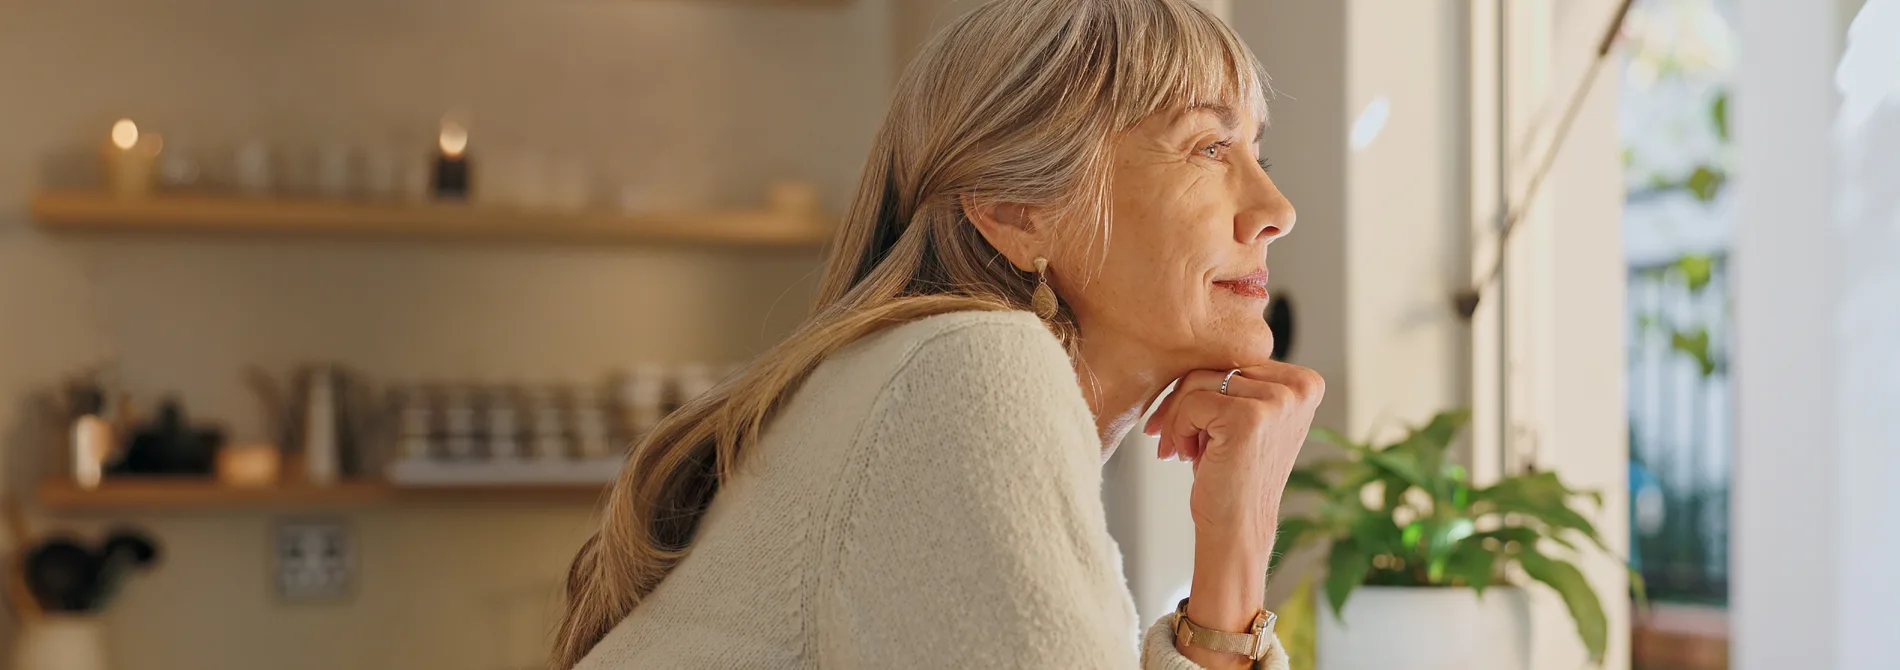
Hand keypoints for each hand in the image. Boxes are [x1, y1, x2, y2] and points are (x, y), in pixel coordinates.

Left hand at [1141, 362, 1323, 667]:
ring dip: (1179, 417)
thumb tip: (1192, 339)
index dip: (1203, 388)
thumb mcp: (1245, 417)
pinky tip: (1186, 456)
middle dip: (1184, 402)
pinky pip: (1192, 402)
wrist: (1236, 529)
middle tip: (1174, 439)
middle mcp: (1300, 387)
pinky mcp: (1250, 417)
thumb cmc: (1232, 475)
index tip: (1187, 422)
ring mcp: (1278, 400)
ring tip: (1183, 450)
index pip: (1236, 359)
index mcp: (1306, 382)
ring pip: (1199, 381)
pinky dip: (1178, 429)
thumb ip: (1238, 381)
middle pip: (1217, 365)